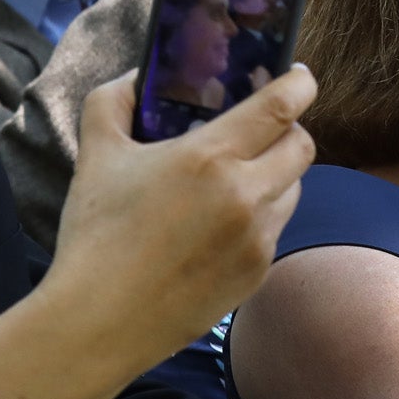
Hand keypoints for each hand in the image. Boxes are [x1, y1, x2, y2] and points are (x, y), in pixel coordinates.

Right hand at [48, 68, 317, 356]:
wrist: (100, 322)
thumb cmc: (96, 235)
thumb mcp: (96, 154)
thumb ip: (113, 101)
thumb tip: (135, 77)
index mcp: (210, 157)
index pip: (282, 106)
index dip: (299, 84)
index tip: (298, 76)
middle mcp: (246, 195)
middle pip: (302, 146)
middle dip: (289, 128)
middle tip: (262, 128)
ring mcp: (258, 238)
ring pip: (294, 188)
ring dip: (276, 174)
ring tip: (237, 178)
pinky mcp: (258, 273)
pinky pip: (275, 230)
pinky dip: (260, 217)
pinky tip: (221, 224)